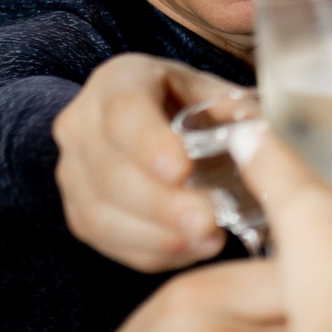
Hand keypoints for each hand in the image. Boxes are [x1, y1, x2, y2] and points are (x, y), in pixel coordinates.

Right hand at [53, 53, 243, 269]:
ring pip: (99, 212)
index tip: (183, 171)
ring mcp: (72, 170)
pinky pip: (103, 238)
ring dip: (154, 235)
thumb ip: (238, 112)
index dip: (149, 143)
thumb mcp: (219, 93)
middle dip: (160, 203)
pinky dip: (148, 251)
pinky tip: (190, 250)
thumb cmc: (195, 104)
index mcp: (119, 80)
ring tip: (206, 241)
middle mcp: (82, 123)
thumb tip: (258, 138)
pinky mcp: (78, 209)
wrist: (161, 120)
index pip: (124, 111)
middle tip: (208, 221)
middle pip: (110, 170)